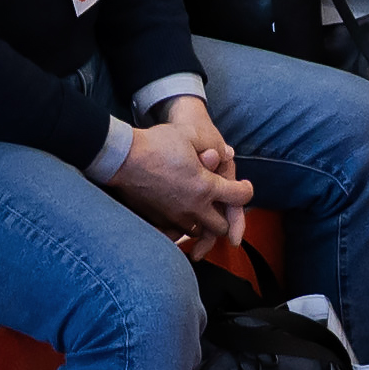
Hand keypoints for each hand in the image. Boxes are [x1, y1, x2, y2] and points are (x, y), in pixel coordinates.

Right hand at [109, 98, 249, 245]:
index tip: (244, 188)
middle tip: (220, 203)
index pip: (239, 197)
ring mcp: (175, 218)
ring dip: (203, 223)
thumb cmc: (155, 144)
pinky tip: (179, 216)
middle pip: (221, 226)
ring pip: (198, 232)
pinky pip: (176, 234)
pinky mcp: (159, 222)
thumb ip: (210, 146)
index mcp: (206, 186)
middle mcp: (193, 208)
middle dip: (225, 216)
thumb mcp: (188, 135)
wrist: (122, 158)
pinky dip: (181, 227)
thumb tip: (224, 155)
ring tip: (199, 209)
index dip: (246, 191)